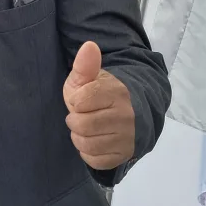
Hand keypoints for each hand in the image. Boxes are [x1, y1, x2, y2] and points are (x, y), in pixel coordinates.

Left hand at [63, 42, 134, 170]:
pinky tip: (94, 141)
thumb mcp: (88, 78)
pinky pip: (96, 160)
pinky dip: (88, 153)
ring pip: (87, 144)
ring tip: (86, 128)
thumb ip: (85, 65)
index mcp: (116, 93)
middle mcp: (126, 115)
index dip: (75, 101)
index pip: (80, 101)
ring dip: (80, 137)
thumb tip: (89, 46)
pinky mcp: (124, 155)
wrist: (130, 113)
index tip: (82, 100)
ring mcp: (127, 137)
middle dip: (75, 121)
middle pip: (81, 125)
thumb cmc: (100, 94)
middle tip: (82, 116)